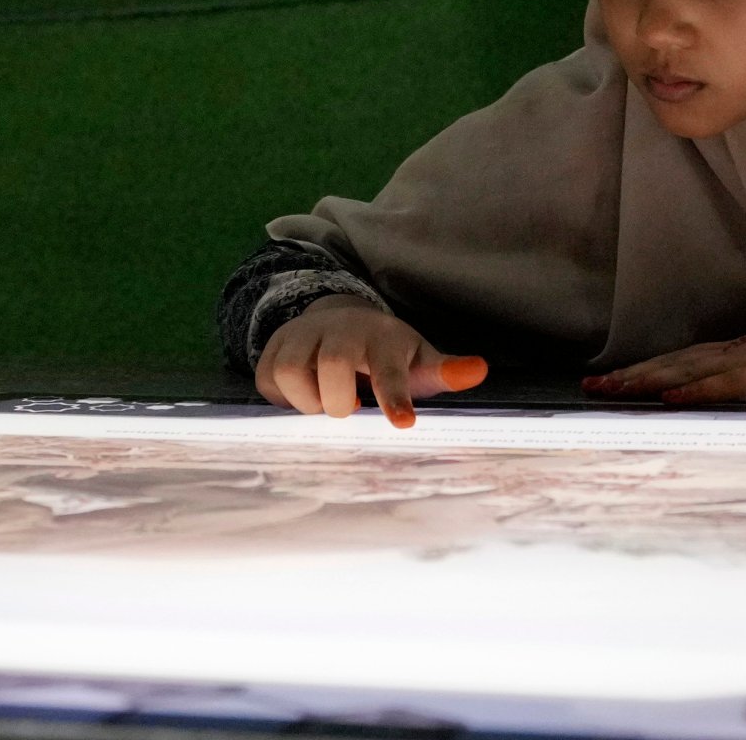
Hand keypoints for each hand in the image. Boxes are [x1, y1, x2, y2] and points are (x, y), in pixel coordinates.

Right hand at [256, 296, 487, 427]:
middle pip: (333, 365)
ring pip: (290, 371)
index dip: (394, 395)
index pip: (388, 368)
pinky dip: (282, 399)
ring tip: (325, 405)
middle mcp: (340, 331)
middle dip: (339, 401)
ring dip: (306, 402)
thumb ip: (444, 371)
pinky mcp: (274, 348)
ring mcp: (303, 336)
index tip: (404, 424)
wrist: (340, 321)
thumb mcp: (416, 360)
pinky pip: (267, 379)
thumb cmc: (385, 354)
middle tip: (350, 409)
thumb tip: (479, 371)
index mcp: (381, 338)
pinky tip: (303, 398)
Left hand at [582, 307, 745, 404]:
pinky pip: (731, 384)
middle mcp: (741, 352)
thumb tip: (729, 398)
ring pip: (691, 370)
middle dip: (632, 375)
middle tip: (590, 386)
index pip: (682, 362)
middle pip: (675, 363)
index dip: (645, 371)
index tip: (609, 381)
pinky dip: (700, 392)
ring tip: (614, 389)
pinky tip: (674, 400)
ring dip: (650, 381)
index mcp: (744, 352)